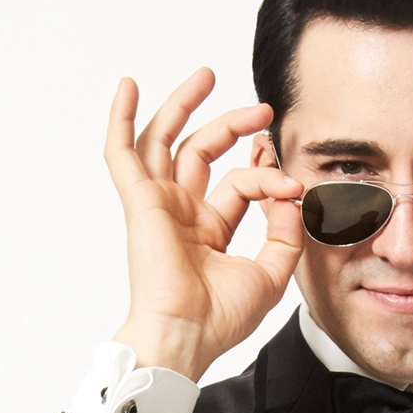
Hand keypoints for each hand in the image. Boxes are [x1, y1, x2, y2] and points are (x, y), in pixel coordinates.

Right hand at [104, 68, 304, 379]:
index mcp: (207, 229)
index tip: (289, 182)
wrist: (186, 336)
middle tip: (262, 110)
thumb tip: (291, 195)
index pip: (239, 184)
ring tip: (207, 76)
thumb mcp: (273, 272)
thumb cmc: (220, 318)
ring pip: (165, 141)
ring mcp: (157, 204)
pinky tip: (129, 86)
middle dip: (232, 125)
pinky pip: (122, 152)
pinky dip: (122, 117)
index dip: (266, 174)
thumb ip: (286, 232)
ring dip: (183, 106)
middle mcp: (180, 212)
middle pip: (201, 152)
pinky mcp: (139, 201)